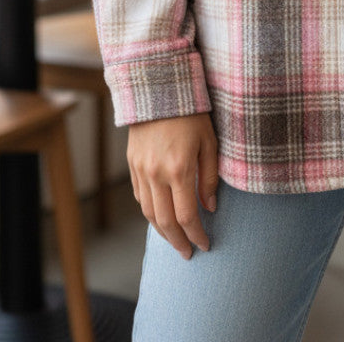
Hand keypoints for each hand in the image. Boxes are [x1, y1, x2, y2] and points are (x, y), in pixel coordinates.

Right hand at [128, 112, 218, 258]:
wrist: (159, 89)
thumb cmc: (192, 113)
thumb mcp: (210, 142)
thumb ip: (210, 177)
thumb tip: (210, 207)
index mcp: (179, 169)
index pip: (187, 216)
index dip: (196, 235)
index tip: (205, 245)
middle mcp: (156, 174)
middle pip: (165, 222)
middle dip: (178, 242)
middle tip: (189, 254)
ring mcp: (141, 170)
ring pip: (149, 213)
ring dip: (162, 232)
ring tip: (175, 241)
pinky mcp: (133, 164)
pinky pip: (140, 197)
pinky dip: (150, 212)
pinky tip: (161, 217)